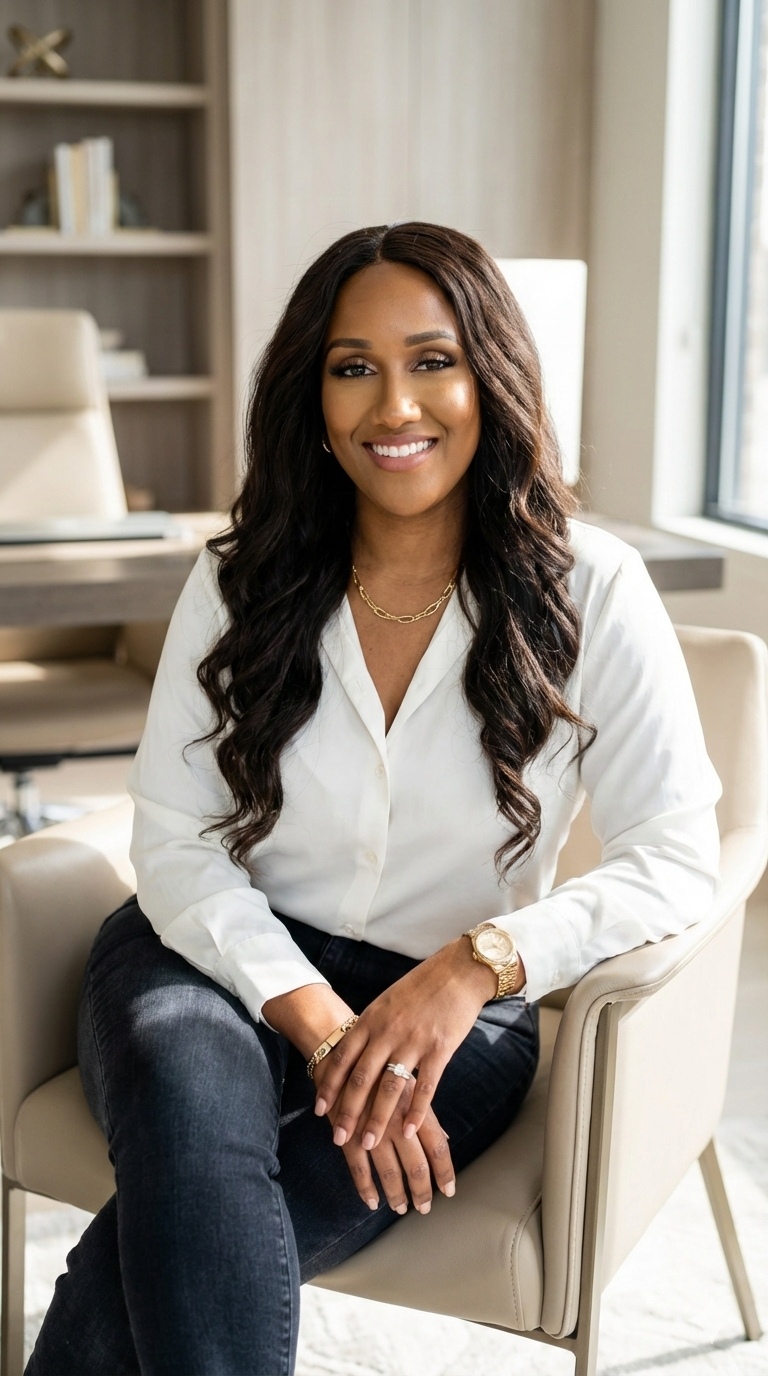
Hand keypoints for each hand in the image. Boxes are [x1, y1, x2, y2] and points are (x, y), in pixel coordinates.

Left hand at [313, 936, 524, 1150]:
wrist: (458, 972)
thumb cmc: (421, 987)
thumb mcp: (386, 1002)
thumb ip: (370, 1028)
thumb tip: (351, 1053)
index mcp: (371, 1019)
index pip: (342, 1058)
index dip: (329, 1086)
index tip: (319, 1110)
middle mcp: (388, 1032)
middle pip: (361, 1078)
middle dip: (347, 1112)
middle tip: (337, 1138)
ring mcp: (414, 1041)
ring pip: (389, 1088)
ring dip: (377, 1119)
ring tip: (368, 1144)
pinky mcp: (440, 1048)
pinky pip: (425, 1086)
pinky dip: (416, 1111)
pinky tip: (408, 1131)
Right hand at [328, 1072, 453, 1213]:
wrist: (342, 1052)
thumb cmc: (380, 1069)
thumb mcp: (408, 1085)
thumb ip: (424, 1114)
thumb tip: (444, 1140)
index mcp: (415, 1106)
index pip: (438, 1146)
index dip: (445, 1172)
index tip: (449, 1191)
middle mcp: (397, 1120)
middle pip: (416, 1164)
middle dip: (421, 1190)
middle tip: (424, 1207)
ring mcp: (372, 1128)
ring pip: (388, 1171)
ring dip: (395, 1194)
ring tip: (400, 1207)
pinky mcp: (348, 1132)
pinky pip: (358, 1167)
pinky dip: (365, 1187)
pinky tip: (372, 1201)